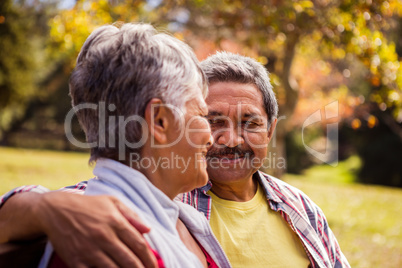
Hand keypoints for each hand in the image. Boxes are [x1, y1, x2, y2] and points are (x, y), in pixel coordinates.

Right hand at [35, 192, 157, 267]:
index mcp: (115, 222)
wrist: (55, 210)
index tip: (155, 266)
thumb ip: (132, 215)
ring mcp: (89, 250)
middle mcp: (104, 236)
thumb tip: (148, 229)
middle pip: (129, 260)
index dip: (150, 258)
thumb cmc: (88, 206)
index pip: (139, 244)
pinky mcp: (76, 260)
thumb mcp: (112, 202)